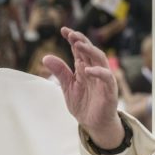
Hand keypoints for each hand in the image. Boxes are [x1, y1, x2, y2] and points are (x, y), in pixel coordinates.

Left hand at [42, 27, 123, 148]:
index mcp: (84, 68)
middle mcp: (94, 70)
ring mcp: (103, 79)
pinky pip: (107, 78)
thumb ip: (60, 72)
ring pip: (100, 59)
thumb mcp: (67, 87)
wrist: (94, 125)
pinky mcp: (109, 91)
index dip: (73, 39)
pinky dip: (98, 72)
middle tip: (71, 34)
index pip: (79, 50)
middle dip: (81, 40)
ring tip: (78, 44)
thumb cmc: (83, 105)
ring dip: (90, 50)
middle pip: (90, 50)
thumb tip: (45, 57)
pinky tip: (86, 69)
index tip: (63, 30)